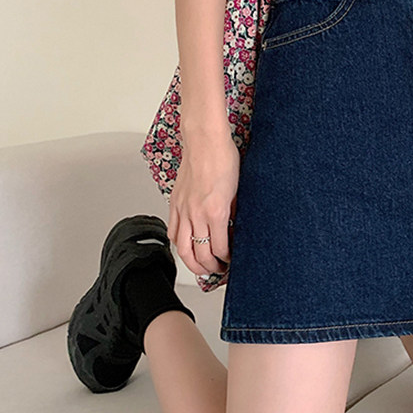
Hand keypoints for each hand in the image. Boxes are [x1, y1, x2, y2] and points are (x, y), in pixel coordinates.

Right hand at [167, 133, 240, 276]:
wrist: (205, 140)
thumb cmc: (224, 159)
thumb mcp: (239, 190)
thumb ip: (235, 213)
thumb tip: (235, 230)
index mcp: (216, 211)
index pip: (219, 248)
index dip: (226, 260)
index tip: (232, 263)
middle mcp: (196, 213)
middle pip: (198, 254)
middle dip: (209, 269)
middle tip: (218, 272)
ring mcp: (183, 209)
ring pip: (182, 248)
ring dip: (191, 263)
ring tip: (201, 268)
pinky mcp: (174, 202)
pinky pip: (173, 231)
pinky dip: (178, 244)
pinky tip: (185, 246)